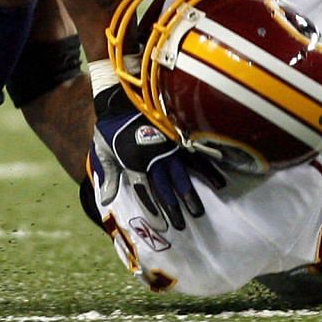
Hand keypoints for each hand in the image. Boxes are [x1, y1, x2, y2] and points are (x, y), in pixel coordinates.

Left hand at [89, 83, 224, 231]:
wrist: (123, 96)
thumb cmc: (111, 126)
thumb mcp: (102, 150)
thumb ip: (107, 175)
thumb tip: (106, 201)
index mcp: (134, 161)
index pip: (145, 190)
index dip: (153, 208)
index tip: (162, 225)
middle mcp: (153, 157)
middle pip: (165, 186)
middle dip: (173, 207)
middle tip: (182, 225)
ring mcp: (168, 147)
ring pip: (182, 174)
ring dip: (190, 194)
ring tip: (199, 212)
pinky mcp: (179, 137)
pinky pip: (195, 156)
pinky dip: (208, 170)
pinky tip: (219, 182)